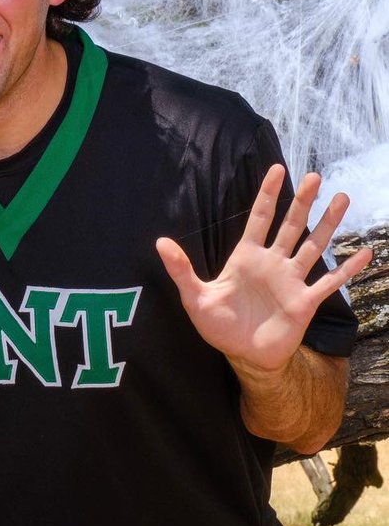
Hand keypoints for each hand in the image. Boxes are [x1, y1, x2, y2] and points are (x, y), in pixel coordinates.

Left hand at [156, 164, 372, 379]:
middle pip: (291, 225)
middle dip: (302, 201)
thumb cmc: (219, 325)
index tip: (277, 169)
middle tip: (315, 176)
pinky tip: (366, 252)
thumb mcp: (194, 296)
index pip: (259, 218)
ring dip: (328, 224)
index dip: (267, 194)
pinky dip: (347, 268)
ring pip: (314, 246)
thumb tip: (159, 242)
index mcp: (246, 257)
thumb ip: (180, 269)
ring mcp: (291, 281)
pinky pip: (330, 282)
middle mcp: (272, 263)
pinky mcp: (305, 302)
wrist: (243, 356)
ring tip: (342, 198)